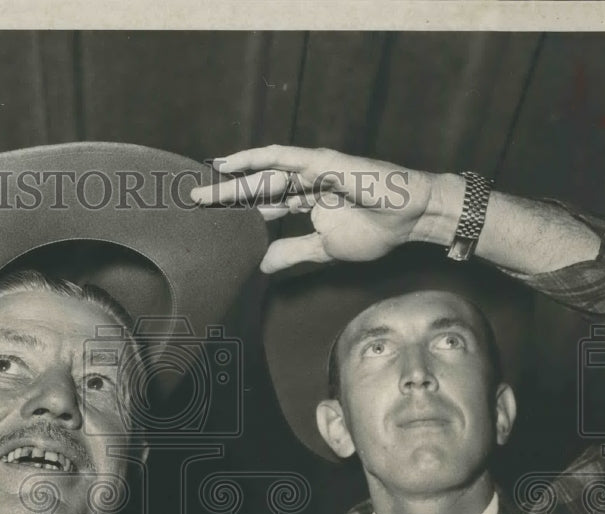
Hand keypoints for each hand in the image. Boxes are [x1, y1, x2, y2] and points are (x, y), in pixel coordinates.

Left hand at [191, 145, 438, 273]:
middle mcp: (306, 183)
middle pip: (258, 188)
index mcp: (307, 201)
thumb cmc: (376, 230)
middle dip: (228, 194)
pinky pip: (284, 157)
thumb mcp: (325, 248)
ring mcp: (314, 171)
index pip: (265, 205)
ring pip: (265, 172)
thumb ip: (293, 253)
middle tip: (195, 200)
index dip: (240, 210)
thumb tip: (262, 265)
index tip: (212, 220)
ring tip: (205, 183)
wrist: (409, 218)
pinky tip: (233, 163)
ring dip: (235, 177)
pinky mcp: (323, 163)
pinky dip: (257, 158)